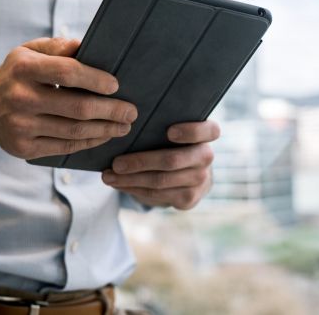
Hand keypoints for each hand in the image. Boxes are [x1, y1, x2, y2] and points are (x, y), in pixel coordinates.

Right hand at [0, 37, 137, 159]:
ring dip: (106, 129)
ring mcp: (21, 127)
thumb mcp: (29, 51)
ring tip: (123, 125)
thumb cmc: (17, 74)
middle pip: (77, 107)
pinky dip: (89, 142)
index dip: (96, 79)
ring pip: (75, 131)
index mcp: (24, 69)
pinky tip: (103, 136)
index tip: (116, 85)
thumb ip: (57, 47)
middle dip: (111, 110)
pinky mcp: (24, 149)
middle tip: (131, 111)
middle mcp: (20, 98)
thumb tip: (85, 47)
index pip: (68, 72)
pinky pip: (65, 147)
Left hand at [101, 120, 219, 209]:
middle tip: (116, 162)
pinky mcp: (188, 198)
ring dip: (130, 179)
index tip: (169, 132)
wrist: (187, 172)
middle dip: (141, 162)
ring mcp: (199, 180)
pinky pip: (156, 194)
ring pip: (160, 181)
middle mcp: (206, 157)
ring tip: (108, 176)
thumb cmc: (172, 142)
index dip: (191, 132)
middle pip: (173, 160)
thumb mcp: (173, 129)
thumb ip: (161, 123)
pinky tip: (118, 184)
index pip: (210, 131)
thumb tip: (125, 120)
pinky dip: (133, 189)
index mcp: (206, 134)